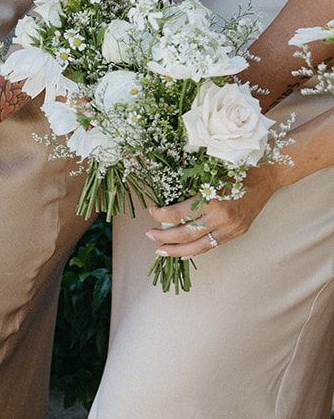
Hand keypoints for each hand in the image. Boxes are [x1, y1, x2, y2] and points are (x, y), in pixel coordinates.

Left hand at [146, 164, 283, 257]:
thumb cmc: (236, 166)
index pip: (178, 213)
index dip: (161, 215)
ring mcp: (231, 227)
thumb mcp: (210, 171)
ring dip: (177, 250)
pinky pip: (213, 245)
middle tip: (149, 235)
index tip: (152, 211)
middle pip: (186, 234)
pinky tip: (184, 252)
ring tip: (162, 251)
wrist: (268, 174)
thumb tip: (166, 199)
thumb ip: (191, 186)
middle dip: (164, 237)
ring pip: (199, 246)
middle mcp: (221, 216)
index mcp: (211, 197)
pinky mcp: (238, 232)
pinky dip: (196, 250)